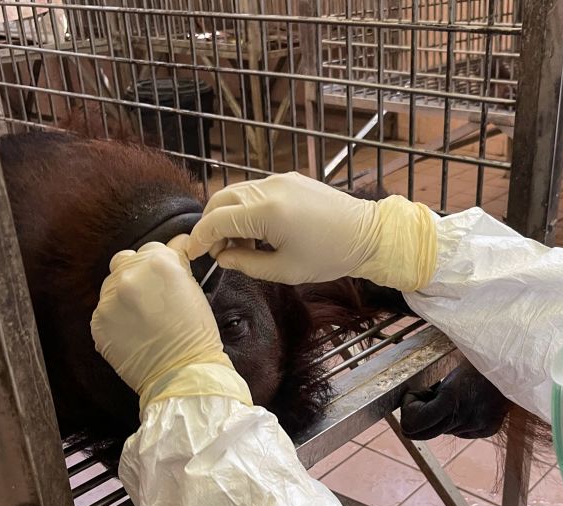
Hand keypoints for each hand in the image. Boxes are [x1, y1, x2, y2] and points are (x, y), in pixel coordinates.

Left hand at [91, 241, 249, 410]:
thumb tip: (175, 246)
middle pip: (125, 260)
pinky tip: (133, 332)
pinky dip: (116, 319)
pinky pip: (104, 312)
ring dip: (124, 296)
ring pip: (112, 285)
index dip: (160, 263)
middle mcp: (130, 275)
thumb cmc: (196, 335)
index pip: (153, 248)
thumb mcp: (194, 290)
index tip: (164, 275)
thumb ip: (177, 265)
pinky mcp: (97, 322)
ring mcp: (109, 299)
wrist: (183, 374)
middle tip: (151, 296)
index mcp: (159, 262)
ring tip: (142, 318)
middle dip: (137, 274)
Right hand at [184, 172, 438, 291]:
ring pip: (237, 192)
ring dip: (228, 215)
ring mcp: (280, 179)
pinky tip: (257, 231)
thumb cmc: (329, 256)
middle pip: (221, 199)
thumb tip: (222, 258)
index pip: (216, 219)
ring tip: (240, 244)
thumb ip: (246, 263)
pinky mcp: (290, 178)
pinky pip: (256, 190)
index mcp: (266, 211)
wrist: (368, 234)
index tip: (194, 253)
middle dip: (211, 224)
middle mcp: (269, 187)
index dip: (200, 238)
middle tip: (216, 251)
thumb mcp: (284, 270)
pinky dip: (246, 207)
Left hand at [400, 363, 511, 439]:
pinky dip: (458, 418)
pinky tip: (467, 401)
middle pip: (422, 435)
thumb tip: (416, 397)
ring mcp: (476, 427)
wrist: (516, 363)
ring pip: (443, 430)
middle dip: (418, 417)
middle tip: (426, 398)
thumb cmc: (481, 359)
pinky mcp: (488, 430)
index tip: (413, 395)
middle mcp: (463, 419)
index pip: (412, 425)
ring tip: (453, 394)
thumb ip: (435, 389)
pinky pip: (461, 430)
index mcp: (451, 401)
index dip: (407, 409)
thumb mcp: (452, 370)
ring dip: (441, 415)